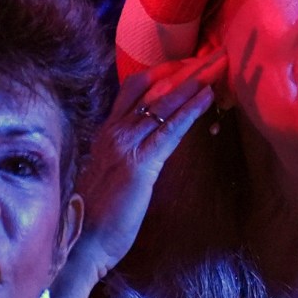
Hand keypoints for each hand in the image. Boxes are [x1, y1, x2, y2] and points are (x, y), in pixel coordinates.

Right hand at [70, 51, 223, 282]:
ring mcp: (125, 147)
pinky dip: (190, 111)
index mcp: (105, 133)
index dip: (161, 73)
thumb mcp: (105, 176)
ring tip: (217, 66)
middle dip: (185, 70)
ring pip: (163, 104)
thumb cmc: (92, 217)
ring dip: (194, 82)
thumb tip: (140, 149)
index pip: (133, 90)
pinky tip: (207, 98)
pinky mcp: (140, 166)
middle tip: (212, 54)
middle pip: (153, 90)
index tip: (185, 62)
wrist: (79, 243)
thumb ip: (119, 156)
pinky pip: (169, 131)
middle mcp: (113, 132)